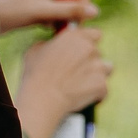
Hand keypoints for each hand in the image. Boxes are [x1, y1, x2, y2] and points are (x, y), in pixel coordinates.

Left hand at [0, 0, 97, 32]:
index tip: (73, 22)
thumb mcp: (44, 13)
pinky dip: (53, 16)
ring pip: (67, 2)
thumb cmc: (13, 12)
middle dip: (72, 12)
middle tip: (61, 27)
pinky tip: (42, 24)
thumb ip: (70, 11)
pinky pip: (57, 5)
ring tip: (48, 26)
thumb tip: (95, 11)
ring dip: (62, 16)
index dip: (83, 5)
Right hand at [15, 23, 110, 137]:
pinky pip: (103, 89)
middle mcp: (89, 49)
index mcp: (74, 37)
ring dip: (95, 78)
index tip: (78, 54)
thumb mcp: (35, 51)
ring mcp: (98, 68)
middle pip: (98, 53)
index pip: (91, 34)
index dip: (85, 44)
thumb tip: (58, 41)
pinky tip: (80, 99)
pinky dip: (95, 95)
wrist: (39, 103)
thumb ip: (53, 43)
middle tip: (73, 75)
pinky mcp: (102, 87)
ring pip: (105, 70)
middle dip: (90, 62)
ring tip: (76, 89)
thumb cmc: (32, 77)